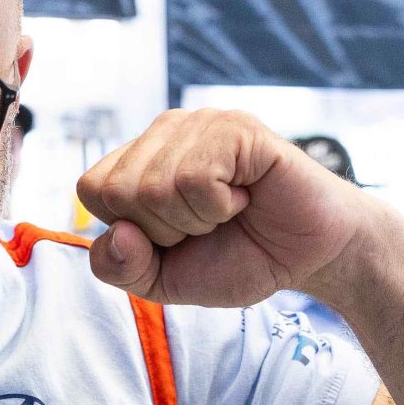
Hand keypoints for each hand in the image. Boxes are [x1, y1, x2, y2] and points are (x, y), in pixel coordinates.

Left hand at [75, 109, 361, 305]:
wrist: (311, 257)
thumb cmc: (240, 258)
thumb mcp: (165, 281)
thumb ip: (121, 268)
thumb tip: (116, 235)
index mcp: (140, 159)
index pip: (92, 190)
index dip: (131, 230)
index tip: (176, 236)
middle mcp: (164, 132)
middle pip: (118, 190)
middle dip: (163, 229)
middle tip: (207, 225)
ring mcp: (200, 123)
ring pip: (154, 187)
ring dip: (196, 220)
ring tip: (228, 210)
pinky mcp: (236, 127)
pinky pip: (195, 178)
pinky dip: (220, 206)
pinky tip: (245, 196)